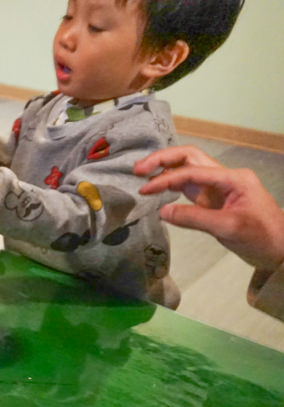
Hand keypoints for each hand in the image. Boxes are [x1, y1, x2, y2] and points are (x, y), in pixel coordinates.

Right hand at [136, 146, 283, 271]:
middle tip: (138, 170)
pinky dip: (171, 182)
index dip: (165, 178)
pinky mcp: (214, 198)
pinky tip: (157, 188)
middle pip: (189, 157)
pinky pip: (189, 184)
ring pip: (188, 167)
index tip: (144, 190)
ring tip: (143, 176)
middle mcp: (225, 176)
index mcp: (233, 178)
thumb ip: (194, 218)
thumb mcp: (228, 228)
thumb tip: (162, 211)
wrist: (281, 250)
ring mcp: (219, 186)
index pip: (192, 171)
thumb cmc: (261, 237)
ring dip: (165, 169)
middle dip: (162, 160)